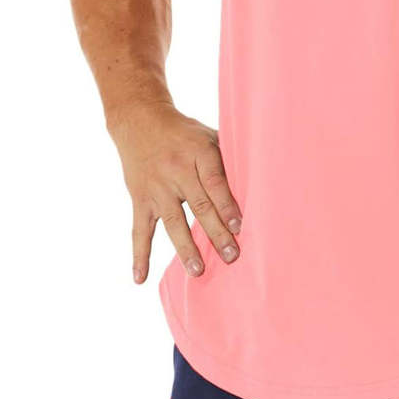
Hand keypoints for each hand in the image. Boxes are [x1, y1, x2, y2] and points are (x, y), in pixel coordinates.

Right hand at [108, 101, 241, 284]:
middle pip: (199, 205)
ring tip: (198, 270)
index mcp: (198, 152)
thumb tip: (259, 181)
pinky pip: (139, 230)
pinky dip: (140, 255)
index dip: (227, 204)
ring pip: (173, 222)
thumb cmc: (184, 133)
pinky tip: (140, 278)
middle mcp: (177, 170)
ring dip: (186, 248)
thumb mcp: (207, 135)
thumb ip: (227, 159)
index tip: (240, 226)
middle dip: (216, 232)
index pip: (214, 181)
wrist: (140, 120)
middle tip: (231, 256)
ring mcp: (157, 187)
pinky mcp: (140, 199)